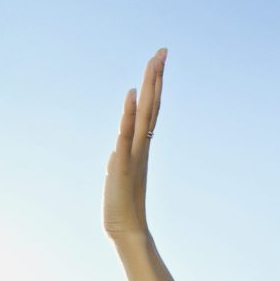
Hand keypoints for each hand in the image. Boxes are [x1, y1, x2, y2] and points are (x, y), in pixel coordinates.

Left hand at [104, 48, 165, 239]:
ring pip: (144, 114)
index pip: (150, 109)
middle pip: (151, 104)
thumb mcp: (118, 174)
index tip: (159, 61)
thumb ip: (120, 158)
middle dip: (156, 76)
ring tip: (154, 62)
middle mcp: (141, 145)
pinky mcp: (123, 163)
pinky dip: (129, 113)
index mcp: (140, 146)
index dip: (155, 85)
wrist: (125, 230)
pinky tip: (132, 93)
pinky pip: (127, 133)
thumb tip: (116, 150)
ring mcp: (134, 153)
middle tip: (162, 50)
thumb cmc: (121, 205)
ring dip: (149, 87)